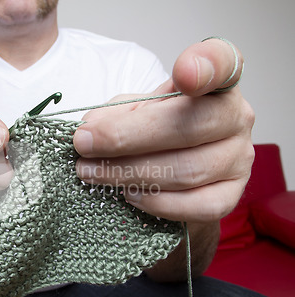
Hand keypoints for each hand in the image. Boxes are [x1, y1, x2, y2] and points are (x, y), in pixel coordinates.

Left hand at [73, 38, 254, 223]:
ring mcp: (239, 158)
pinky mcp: (232, 194)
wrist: (174, 167)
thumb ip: (117, 113)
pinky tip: (129, 195)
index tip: (183, 72)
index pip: (221, 63)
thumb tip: (91, 129)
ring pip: (186, 171)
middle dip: (125, 138)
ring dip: (128, 173)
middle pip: (187, 127)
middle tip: (84, 144)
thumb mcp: (135, 109)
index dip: (205, 66)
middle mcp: (236, 116)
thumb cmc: (155, 129)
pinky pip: (198, 206)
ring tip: (91, 173)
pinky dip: (157, 202)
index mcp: (214, 82)